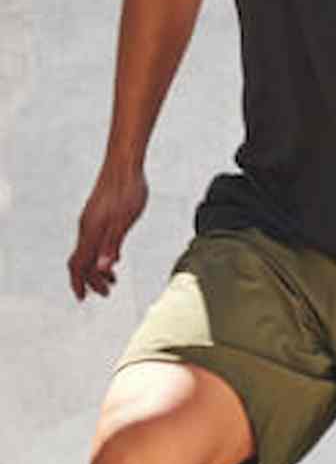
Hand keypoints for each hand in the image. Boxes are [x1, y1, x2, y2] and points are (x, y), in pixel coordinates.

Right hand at [68, 164, 148, 301]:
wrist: (124, 164)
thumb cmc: (128, 191)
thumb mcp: (125, 221)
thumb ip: (113, 245)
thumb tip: (102, 269)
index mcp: (90, 231)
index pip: (79, 264)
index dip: (81, 283)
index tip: (85, 299)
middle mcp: (86, 227)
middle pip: (81, 261)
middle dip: (91, 280)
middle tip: (107, 292)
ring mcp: (91, 220)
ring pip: (88, 250)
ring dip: (97, 267)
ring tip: (113, 279)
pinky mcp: (98, 214)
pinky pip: (93, 240)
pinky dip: (100, 254)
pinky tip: (113, 255)